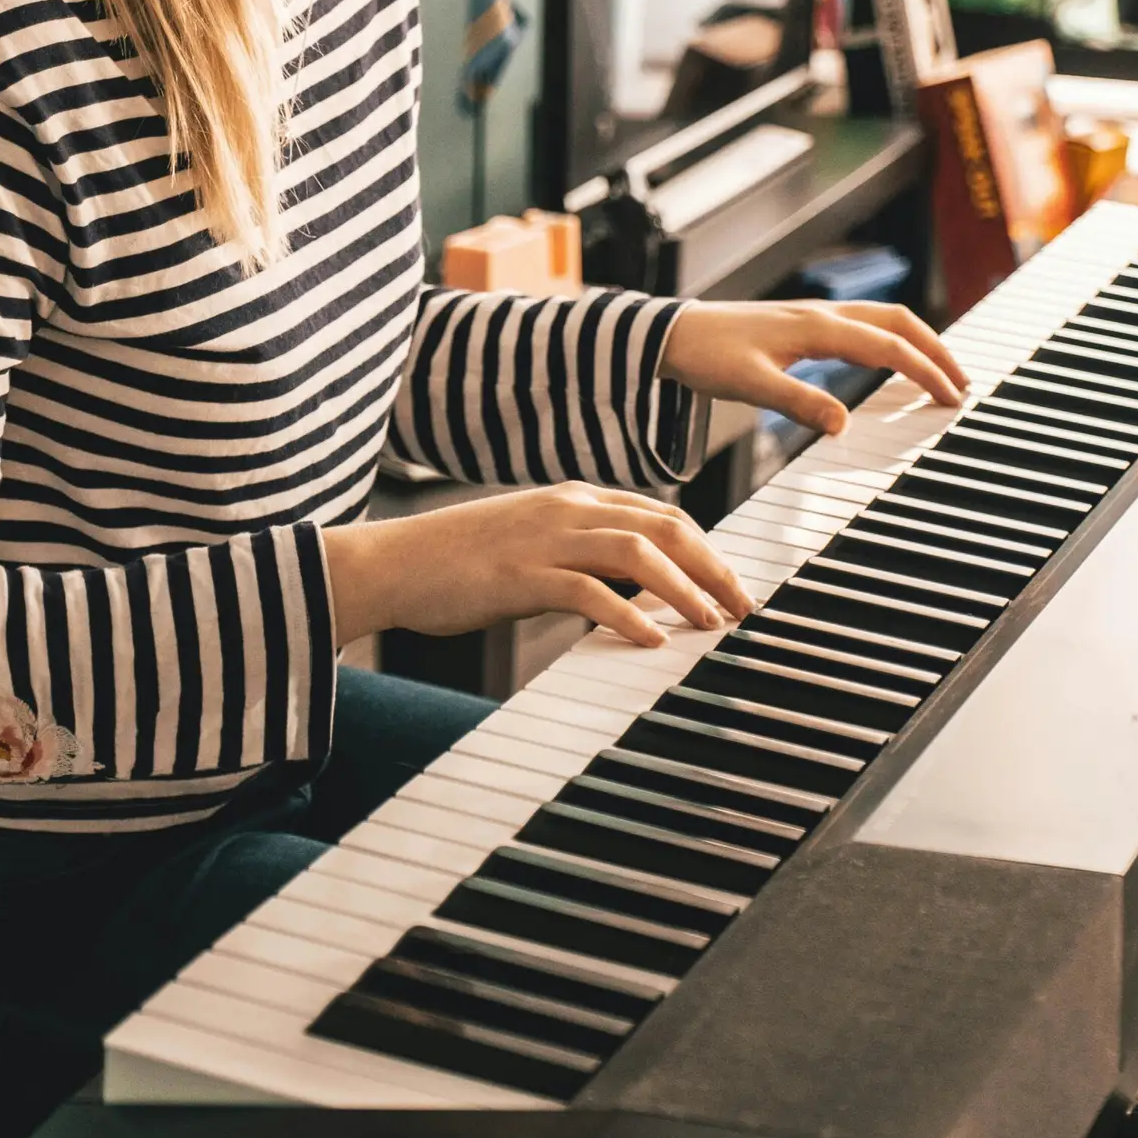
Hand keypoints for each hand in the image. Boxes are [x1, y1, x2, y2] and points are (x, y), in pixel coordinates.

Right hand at [323, 483, 755, 649]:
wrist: (394, 563)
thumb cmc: (459, 562)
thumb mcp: (532, 545)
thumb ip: (582, 557)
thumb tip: (632, 588)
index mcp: (575, 499)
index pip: (660, 514)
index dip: (706, 549)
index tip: (732, 584)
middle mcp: (568, 509)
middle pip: (664, 527)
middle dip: (712, 566)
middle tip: (743, 606)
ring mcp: (544, 538)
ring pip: (637, 552)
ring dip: (683, 588)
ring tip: (710, 622)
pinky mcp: (520, 574)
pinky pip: (587, 590)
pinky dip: (626, 612)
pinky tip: (650, 638)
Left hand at [659, 298, 968, 435]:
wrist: (669, 334)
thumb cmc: (706, 355)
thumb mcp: (751, 385)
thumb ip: (799, 403)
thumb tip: (844, 425)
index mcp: (817, 328)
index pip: (888, 346)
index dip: (925, 371)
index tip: (951, 397)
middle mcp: (822, 315)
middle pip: (897, 322)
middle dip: (936, 350)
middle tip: (961, 384)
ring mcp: (814, 315)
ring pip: (882, 319)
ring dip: (916, 341)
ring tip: (939, 371)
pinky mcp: (803, 323)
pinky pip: (862, 325)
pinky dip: (890, 339)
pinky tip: (890, 360)